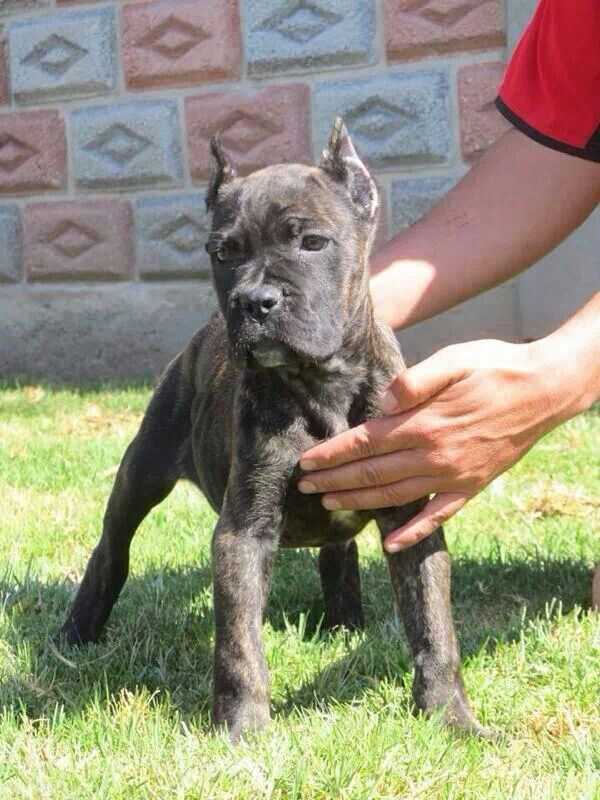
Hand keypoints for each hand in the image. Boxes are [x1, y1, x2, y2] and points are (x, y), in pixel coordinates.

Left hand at [298, 339, 568, 552]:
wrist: (546, 390)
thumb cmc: (496, 368)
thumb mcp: (454, 360)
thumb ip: (415, 380)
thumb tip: (383, 401)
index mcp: (424, 423)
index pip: (364, 443)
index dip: (331, 454)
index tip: (304, 462)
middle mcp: (434, 455)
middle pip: (371, 472)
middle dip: (333, 480)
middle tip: (303, 487)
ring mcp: (452, 476)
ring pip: (394, 496)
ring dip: (358, 502)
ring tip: (329, 505)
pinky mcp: (471, 486)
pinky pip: (437, 517)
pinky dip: (412, 534)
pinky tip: (389, 545)